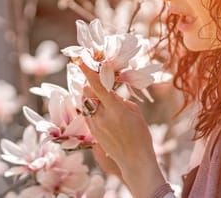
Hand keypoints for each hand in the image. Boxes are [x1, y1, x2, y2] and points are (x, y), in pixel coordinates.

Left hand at [80, 63, 166, 197]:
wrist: (134, 160)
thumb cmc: (140, 135)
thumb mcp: (134, 112)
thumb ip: (119, 99)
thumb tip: (109, 92)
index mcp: (114, 109)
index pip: (97, 85)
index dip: (88, 71)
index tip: (80, 60)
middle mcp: (101, 116)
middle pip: (87, 92)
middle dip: (91, 84)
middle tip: (99, 81)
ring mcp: (94, 125)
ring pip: (85, 102)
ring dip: (90, 96)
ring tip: (102, 98)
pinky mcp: (92, 132)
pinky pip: (87, 114)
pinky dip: (92, 108)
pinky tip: (102, 111)